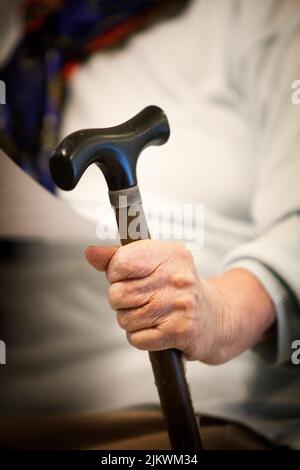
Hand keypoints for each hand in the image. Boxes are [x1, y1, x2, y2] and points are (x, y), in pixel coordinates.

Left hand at [85, 241, 275, 363]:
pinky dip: (142, 337)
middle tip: (142, 299)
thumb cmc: (179, 288)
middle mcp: (177, 277)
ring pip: (124, 319)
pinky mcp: (180, 332)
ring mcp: (179, 305)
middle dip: (122, 301)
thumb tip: (90, 252)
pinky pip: (136, 338)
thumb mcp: (156, 263)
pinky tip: (158, 329)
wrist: (217, 317)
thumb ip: (120, 257)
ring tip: (153, 314)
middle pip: (118, 294)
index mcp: (170, 253)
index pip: (120, 263)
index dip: (116, 274)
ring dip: (133, 321)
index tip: (129, 277)